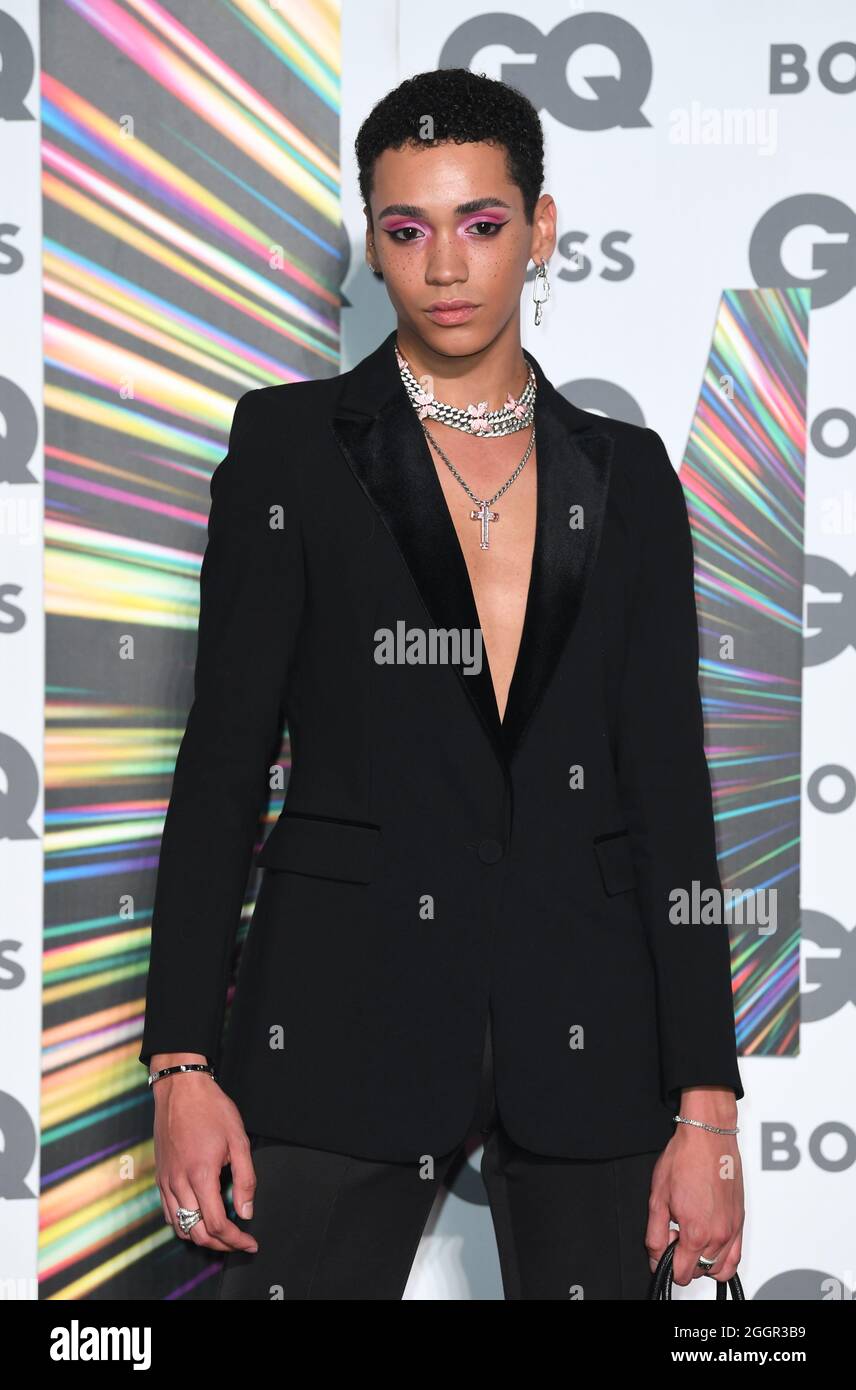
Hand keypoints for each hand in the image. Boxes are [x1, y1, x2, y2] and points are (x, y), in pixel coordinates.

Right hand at [152, 1065, 258, 1253]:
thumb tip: (246, 1211)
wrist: (180, 1088)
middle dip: (220, 1244)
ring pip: (179, 1226)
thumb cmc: (210, 1109)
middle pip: (196, 1232)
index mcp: (200, 1174)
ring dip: (201, 1237)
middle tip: (239, 1242)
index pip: (216, 1224)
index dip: (235, 1240)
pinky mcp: (160, 1176)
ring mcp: (166, 1180)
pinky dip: (184, 1224)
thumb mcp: (238, 1140)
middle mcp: (178, 1182)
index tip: (249, 1242)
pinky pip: (168, 1212)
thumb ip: (245, 1179)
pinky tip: (199, 1218)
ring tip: (222, 1234)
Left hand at [646, 1116, 743, 1287]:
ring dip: (703, 1260)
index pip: (682, 1274)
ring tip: (692, 1236)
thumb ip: (655, 1235)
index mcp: (696, 1232)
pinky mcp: (741, 1221)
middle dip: (684, 1259)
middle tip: (676, 1233)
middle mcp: (719, 1235)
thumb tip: (656, 1257)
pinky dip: (722, 1256)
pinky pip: (735, 1256)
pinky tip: (709, 1238)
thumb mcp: (657, 1198)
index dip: (668, 1263)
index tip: (665, 1244)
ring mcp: (733, 1229)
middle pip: (700, 1272)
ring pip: (719, 1268)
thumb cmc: (685, 1159)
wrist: (708, 1136)